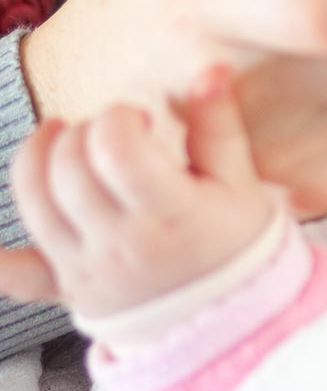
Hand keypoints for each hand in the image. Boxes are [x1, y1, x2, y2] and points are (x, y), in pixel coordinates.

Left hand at [0, 71, 273, 317]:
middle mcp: (121, 244)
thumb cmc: (235, 245)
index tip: (140, 118)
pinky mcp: (65, 287)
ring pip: (34, 203)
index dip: (118, 118)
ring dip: (38, 157)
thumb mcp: (239, 183)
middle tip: (113, 132)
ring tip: (62, 138)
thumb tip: (210, 70)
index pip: (117, 151)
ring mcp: (86, 268)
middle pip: (69, 169)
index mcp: (172, 214)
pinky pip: (16, 278)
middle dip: (83, 131)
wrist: (227, 320)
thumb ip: (218, 125)